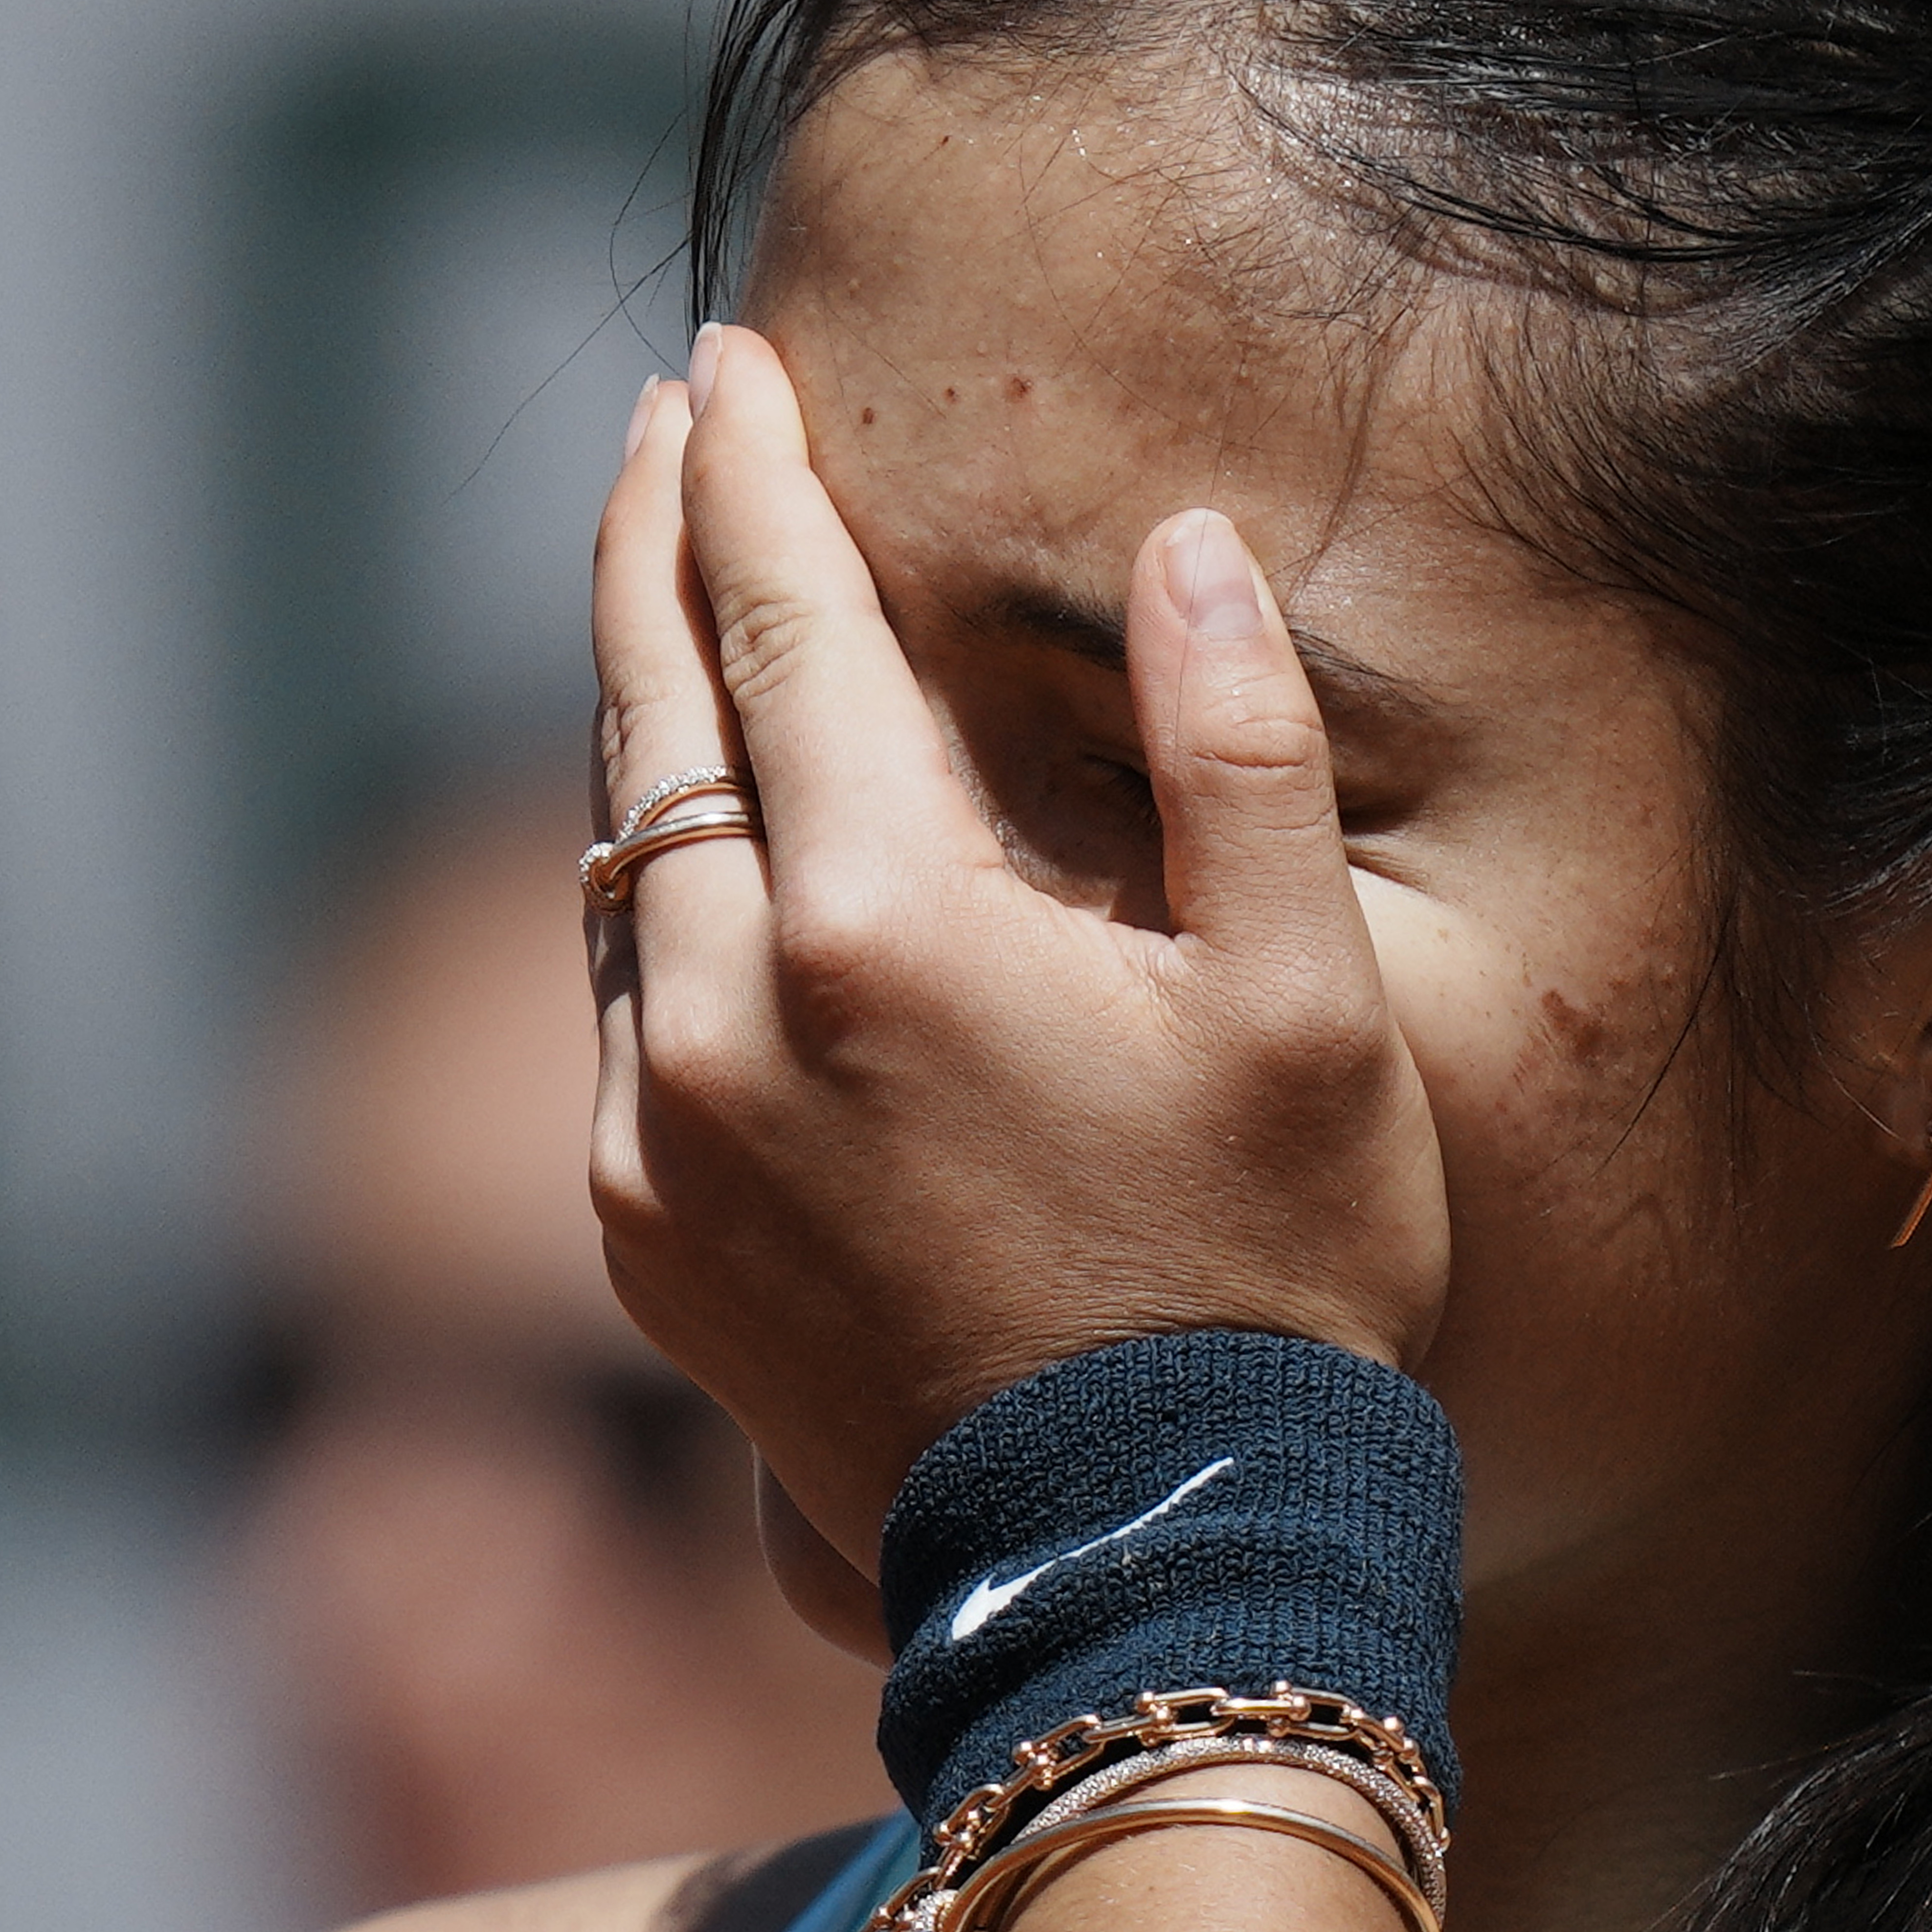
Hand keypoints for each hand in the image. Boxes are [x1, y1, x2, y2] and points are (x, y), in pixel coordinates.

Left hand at [583, 327, 1452, 1576]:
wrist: (1149, 1567)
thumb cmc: (1269, 1276)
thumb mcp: (1311, 1001)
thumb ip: (1239, 748)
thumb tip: (1185, 546)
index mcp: (884, 924)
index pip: (780, 625)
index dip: (753, 474)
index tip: (728, 364)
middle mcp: (723, 1015)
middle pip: (656, 713)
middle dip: (655, 546)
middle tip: (666, 427)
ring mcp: (656, 1134)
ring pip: (622, 857)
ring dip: (647, 714)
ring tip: (678, 609)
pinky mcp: (643, 1233)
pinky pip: (620, 1005)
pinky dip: (652, 891)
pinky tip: (696, 850)